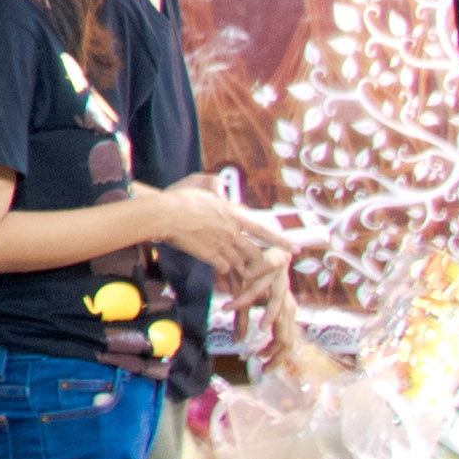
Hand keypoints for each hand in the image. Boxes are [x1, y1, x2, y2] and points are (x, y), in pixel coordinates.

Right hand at [157, 183, 287, 284]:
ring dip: (238, 265)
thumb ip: (221, 196)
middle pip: (254, 252)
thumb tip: (231, 200)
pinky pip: (224, 268)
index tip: (295, 249)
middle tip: (255, 264)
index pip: (264, 230)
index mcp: (233, 215)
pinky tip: (215, 264)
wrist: (164, 214)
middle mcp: (232, 232)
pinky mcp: (210, 256)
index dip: (281, 241)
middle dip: (256, 260)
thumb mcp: (204, 189)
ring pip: (240, 262)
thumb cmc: (180, 199)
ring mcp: (222, 245)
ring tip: (232, 264)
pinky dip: (223, 268)